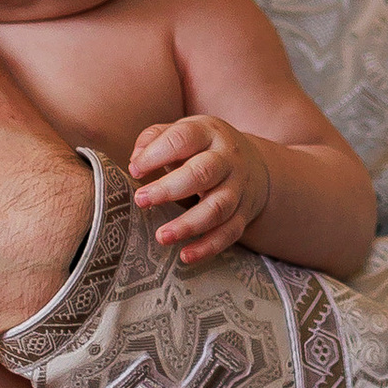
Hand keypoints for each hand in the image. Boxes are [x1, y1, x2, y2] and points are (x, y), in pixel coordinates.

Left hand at [129, 113, 269, 265]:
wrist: (252, 164)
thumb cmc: (202, 148)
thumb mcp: (183, 131)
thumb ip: (154, 140)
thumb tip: (135, 163)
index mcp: (209, 133)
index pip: (183, 138)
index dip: (156, 154)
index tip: (134, 171)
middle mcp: (228, 159)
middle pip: (203, 172)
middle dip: (169, 188)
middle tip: (141, 201)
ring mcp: (239, 188)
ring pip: (218, 207)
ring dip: (189, 224)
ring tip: (161, 236)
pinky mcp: (244, 213)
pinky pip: (229, 233)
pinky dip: (208, 247)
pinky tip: (185, 256)